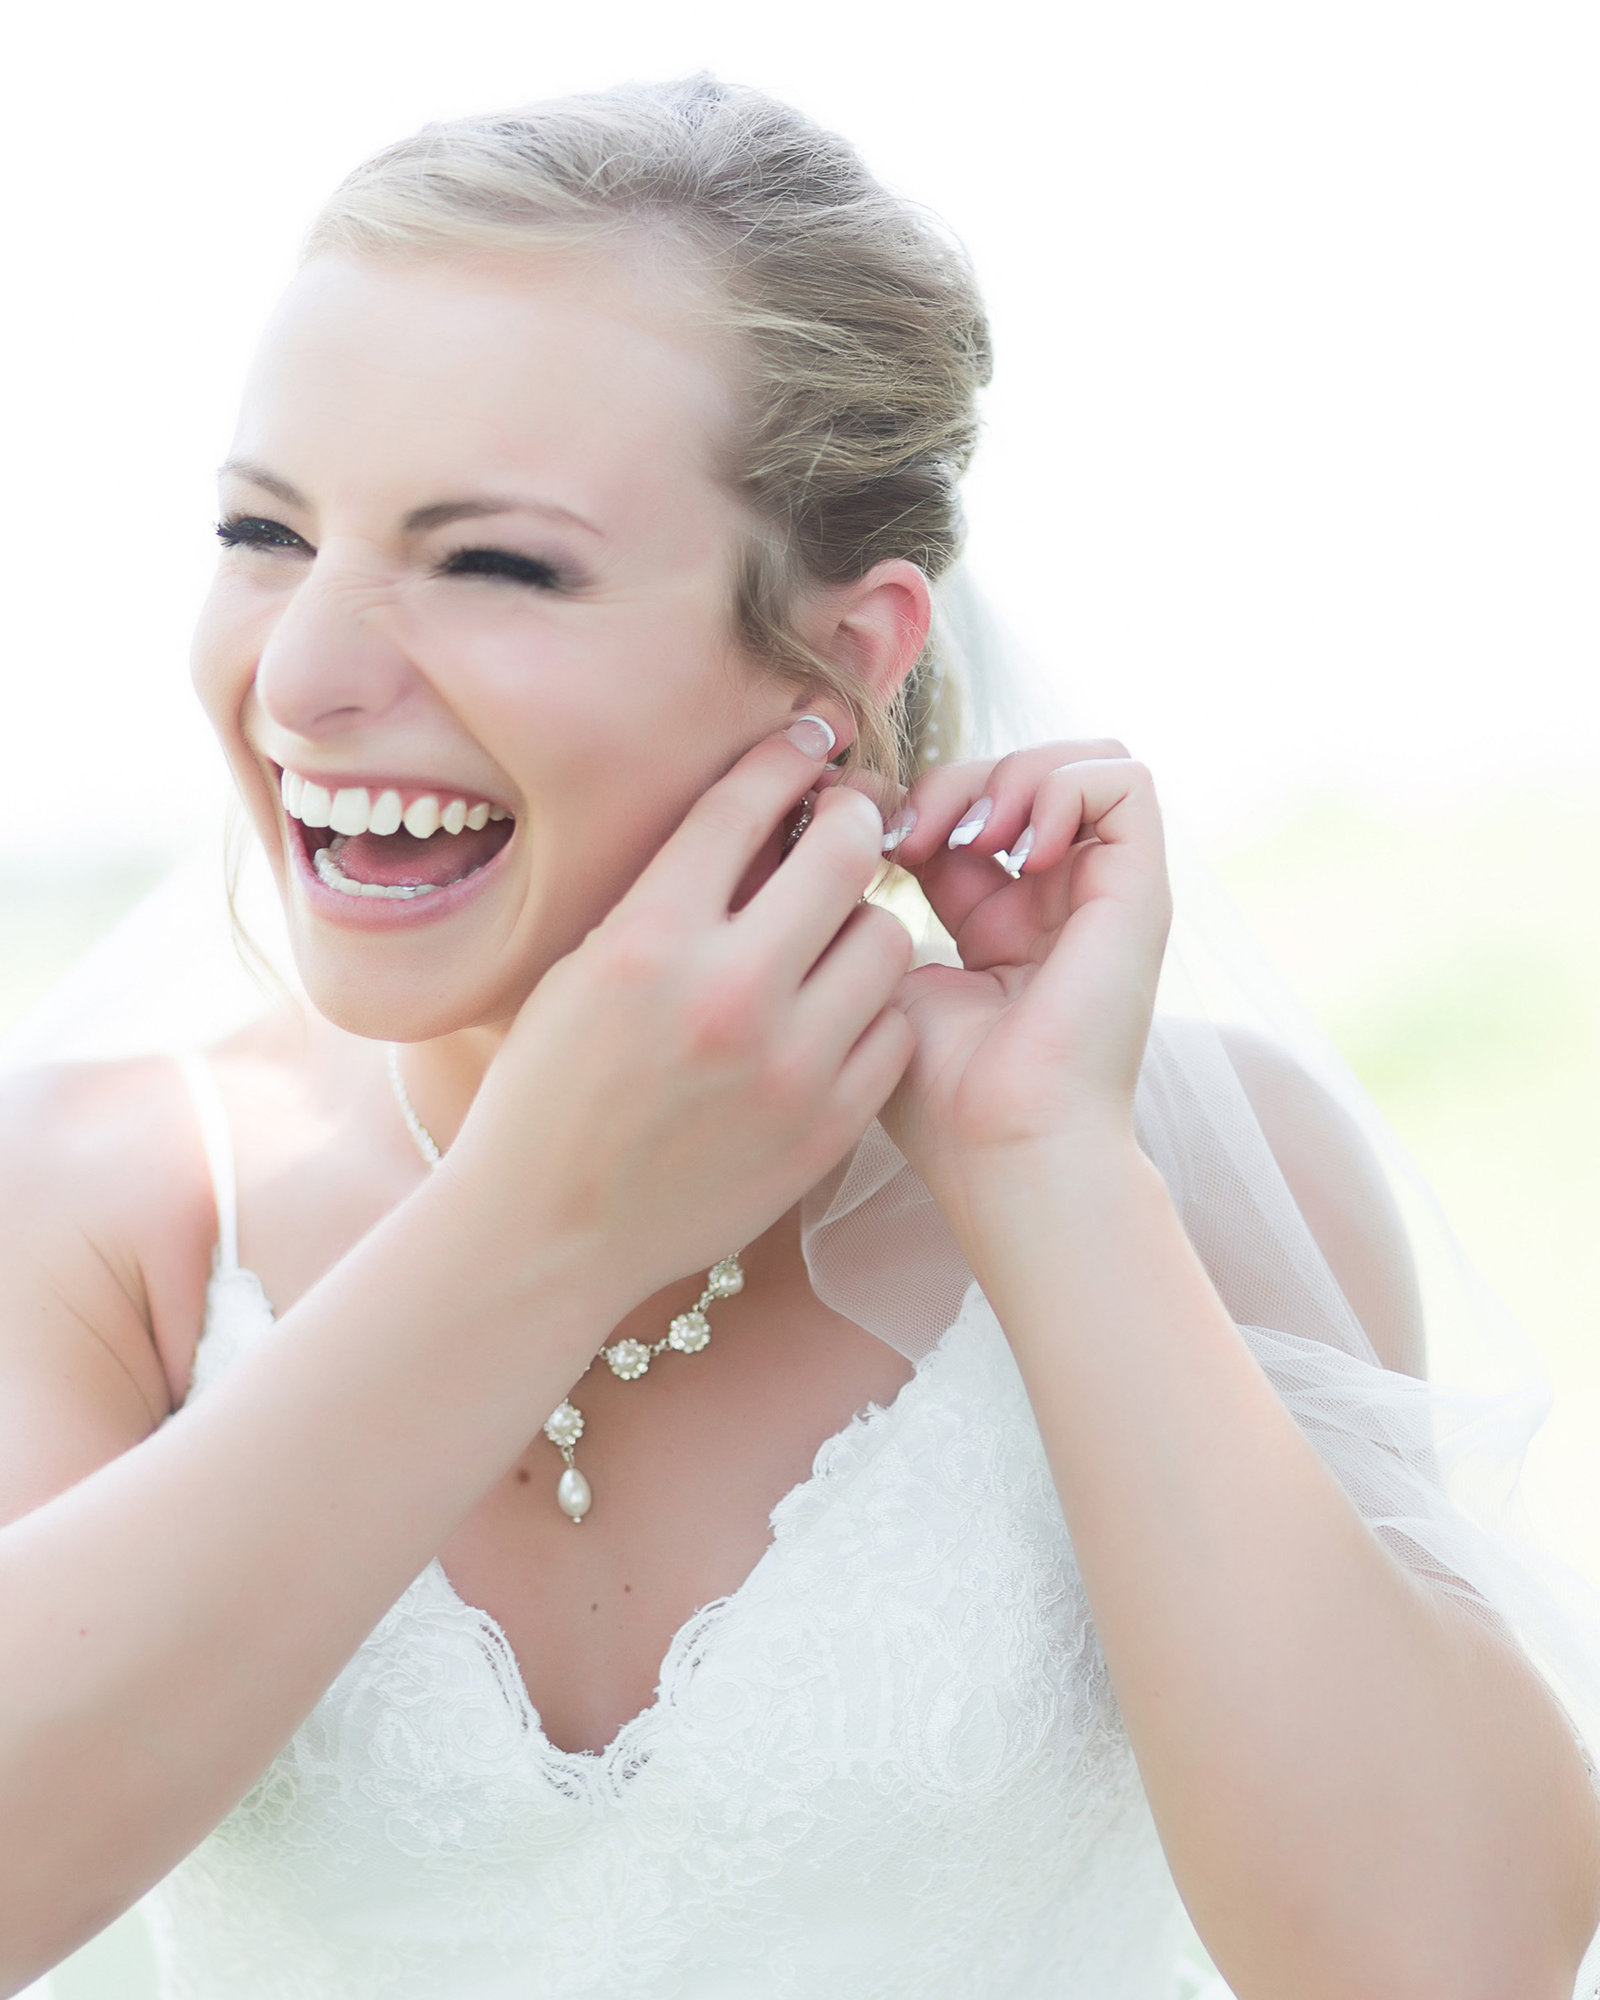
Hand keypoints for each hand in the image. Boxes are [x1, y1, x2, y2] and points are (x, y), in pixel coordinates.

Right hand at [446, 725, 913, 1313]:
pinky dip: (871, 1012)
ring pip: (888, 937)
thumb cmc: (551, 1090)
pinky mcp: (828, 1127)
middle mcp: (726, 994)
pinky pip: (894, 1029)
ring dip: (862, 923)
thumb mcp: (584, 969)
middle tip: (843, 826)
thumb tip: (764, 815)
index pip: (744, 804)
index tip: (805, 743)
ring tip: (828, 940)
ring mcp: (788, 1067)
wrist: (551, 1230)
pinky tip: (833, 1016)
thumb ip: (673, 895)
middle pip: (845, 852)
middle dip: (849, 821)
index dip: (785, 757)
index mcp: (649, 941)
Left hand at [878, 741, 1170, 1208]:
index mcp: (1004, 925)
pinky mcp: (1141, 890)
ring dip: (1012, 772)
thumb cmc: (941, 1093)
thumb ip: (884, 900)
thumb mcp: (891, 976)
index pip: (971, 814)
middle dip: (959, 778)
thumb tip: (864, 821)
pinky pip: (1124, 780)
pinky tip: (1017, 846)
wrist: (1005, 1146)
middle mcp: (1062, 903)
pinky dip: (1062, 785)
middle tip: (911, 832)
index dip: (919, 803)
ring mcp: (1106, 894)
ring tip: (971, 833)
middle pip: (1023, 776)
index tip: (870, 844)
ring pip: (1080, 762)